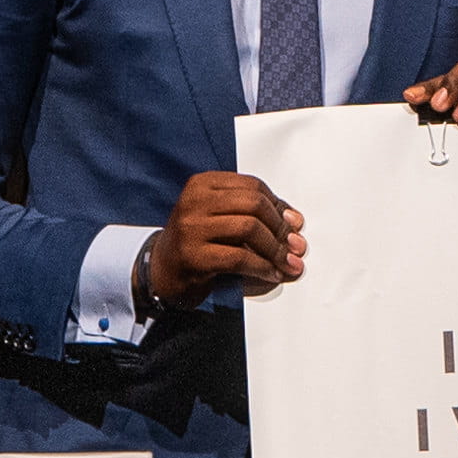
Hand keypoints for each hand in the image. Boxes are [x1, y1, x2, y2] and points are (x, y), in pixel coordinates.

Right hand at [138, 169, 304, 305]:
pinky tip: (271, 273)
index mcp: (202, 184)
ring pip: (249, 228)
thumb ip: (254, 214)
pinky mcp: (193, 255)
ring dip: (275, 249)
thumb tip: (295, 222)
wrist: (163, 271)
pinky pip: (239, 257)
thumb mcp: (221, 218)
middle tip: (295, 245)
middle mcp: (195, 201)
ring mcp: (192, 228)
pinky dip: (262, 266)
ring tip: (287, 262)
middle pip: (253, 204)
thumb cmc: (197, 243)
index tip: (294, 224)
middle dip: (280, 227)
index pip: (252, 186)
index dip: (279, 205)